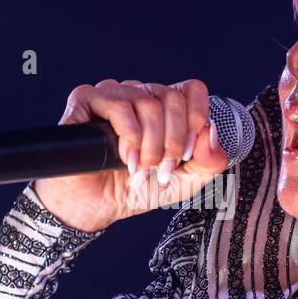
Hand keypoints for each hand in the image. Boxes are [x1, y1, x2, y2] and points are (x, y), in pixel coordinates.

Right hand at [32, 78, 229, 232]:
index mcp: (164, 108)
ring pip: (148, 102)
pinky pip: (119, 106)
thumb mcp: (183, 183)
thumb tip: (211, 134)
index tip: (188, 153)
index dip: (196, 119)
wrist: (94, 208)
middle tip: (162, 169)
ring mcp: (113, 94)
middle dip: (173, 141)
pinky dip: (129, 136)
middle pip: (172, 98)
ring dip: (150, 144)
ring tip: (140, 168)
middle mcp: (139, 95)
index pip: (191, 90)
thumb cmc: (133, 190)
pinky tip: (125, 158)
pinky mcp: (86, 100)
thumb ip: (208, 162)